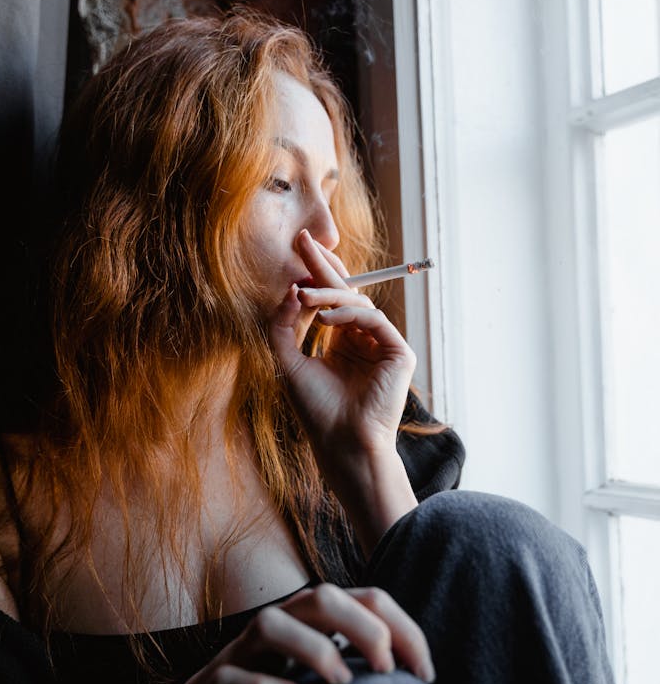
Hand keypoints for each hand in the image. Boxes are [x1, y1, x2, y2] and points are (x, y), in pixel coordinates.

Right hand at [167, 584, 435, 683]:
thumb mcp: (329, 674)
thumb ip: (368, 665)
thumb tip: (429, 683)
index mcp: (314, 617)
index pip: (369, 599)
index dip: (404, 630)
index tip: (427, 676)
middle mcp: (280, 622)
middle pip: (322, 597)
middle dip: (363, 628)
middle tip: (388, 672)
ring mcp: (243, 652)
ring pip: (271, 624)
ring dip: (313, 649)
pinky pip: (234, 679)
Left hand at [269, 229, 416, 463]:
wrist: (342, 443)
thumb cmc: (317, 411)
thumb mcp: (289, 363)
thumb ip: (284, 328)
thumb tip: (289, 291)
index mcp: (342, 344)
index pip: (329, 301)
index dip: (315, 274)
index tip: (297, 248)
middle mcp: (364, 341)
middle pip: (345, 293)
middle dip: (323, 265)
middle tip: (303, 239)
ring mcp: (383, 345)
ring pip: (357, 303)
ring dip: (328, 294)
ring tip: (302, 296)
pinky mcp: (398, 353)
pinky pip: (373, 319)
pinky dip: (347, 314)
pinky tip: (323, 319)